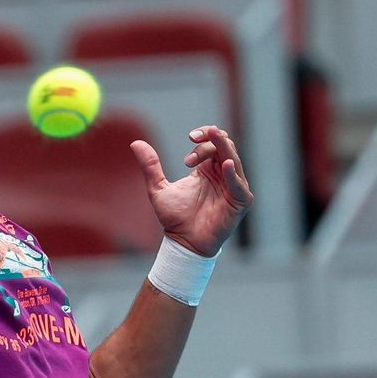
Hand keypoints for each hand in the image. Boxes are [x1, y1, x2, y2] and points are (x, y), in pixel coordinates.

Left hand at [130, 125, 254, 256]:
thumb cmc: (174, 217)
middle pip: (225, 146)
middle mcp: (223, 175)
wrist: (183, 242)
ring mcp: (234, 187)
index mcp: (208, 169)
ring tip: (213, 136)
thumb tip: (135, 143)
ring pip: (234, 159)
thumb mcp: (158, 188)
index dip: (204, 135)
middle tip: (193, 141)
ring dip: (223, 147)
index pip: (213, 143)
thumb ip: (150, 166)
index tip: (190, 137)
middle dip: (211, 139)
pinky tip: (225, 164)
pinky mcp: (240, 201)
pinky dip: (233, 173)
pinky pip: (239, 184)